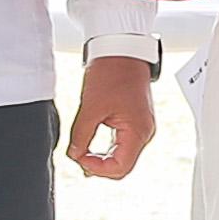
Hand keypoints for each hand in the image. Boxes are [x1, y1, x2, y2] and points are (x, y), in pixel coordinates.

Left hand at [65, 52, 157, 179]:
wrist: (122, 51)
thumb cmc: (112, 73)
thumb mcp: (90, 107)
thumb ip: (80, 135)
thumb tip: (74, 154)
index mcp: (138, 131)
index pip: (120, 167)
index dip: (97, 168)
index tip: (79, 158)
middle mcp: (144, 132)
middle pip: (122, 166)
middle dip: (99, 166)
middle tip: (78, 158)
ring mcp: (141, 127)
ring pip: (122, 157)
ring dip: (102, 159)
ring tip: (81, 154)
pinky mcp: (135, 122)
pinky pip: (123, 145)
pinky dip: (107, 150)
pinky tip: (91, 148)